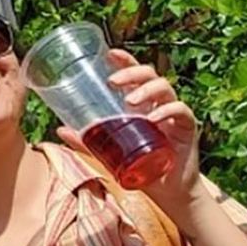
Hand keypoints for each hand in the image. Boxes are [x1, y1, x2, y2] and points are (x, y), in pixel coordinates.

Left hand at [56, 49, 204, 216]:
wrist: (166, 192)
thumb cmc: (139, 167)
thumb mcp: (109, 152)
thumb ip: (88, 141)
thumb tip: (60, 130)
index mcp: (142, 103)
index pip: (136, 74)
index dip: (126, 61)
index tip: (111, 53)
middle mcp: (159, 103)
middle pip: (150, 75)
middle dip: (131, 73)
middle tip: (112, 82)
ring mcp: (174, 113)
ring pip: (165, 88)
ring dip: (146, 90)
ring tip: (129, 101)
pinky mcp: (187, 127)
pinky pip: (180, 111)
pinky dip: (167, 111)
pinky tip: (153, 118)